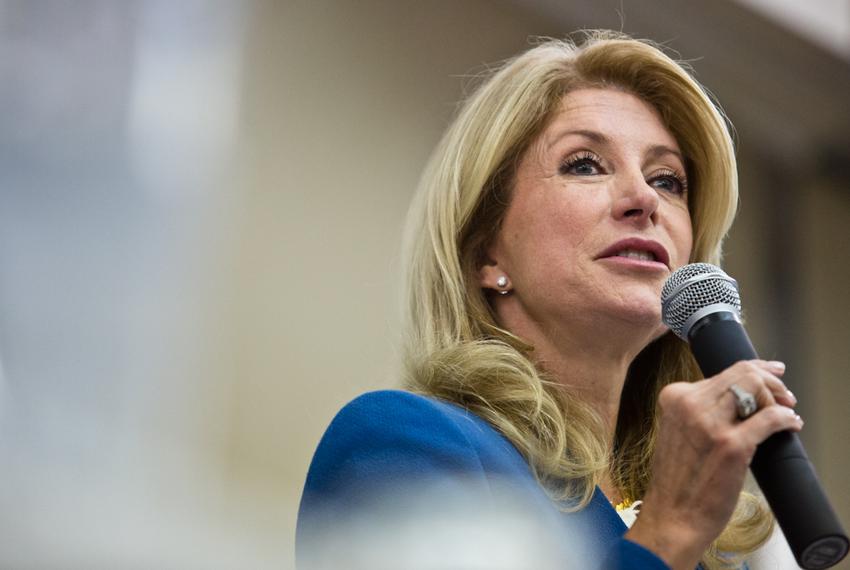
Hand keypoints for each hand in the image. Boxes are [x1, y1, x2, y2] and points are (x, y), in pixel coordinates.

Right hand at [624, 359, 802, 568]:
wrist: (673, 514)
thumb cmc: (678, 478)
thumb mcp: (677, 430)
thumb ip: (698, 409)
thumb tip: (738, 396)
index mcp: (674, 397)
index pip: (722, 371)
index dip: (754, 370)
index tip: (769, 373)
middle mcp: (689, 404)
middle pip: (741, 373)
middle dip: (770, 381)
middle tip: (785, 394)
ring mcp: (710, 424)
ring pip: (754, 387)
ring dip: (777, 396)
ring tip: (787, 408)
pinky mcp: (732, 445)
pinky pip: (769, 418)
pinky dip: (785, 417)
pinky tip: (791, 423)